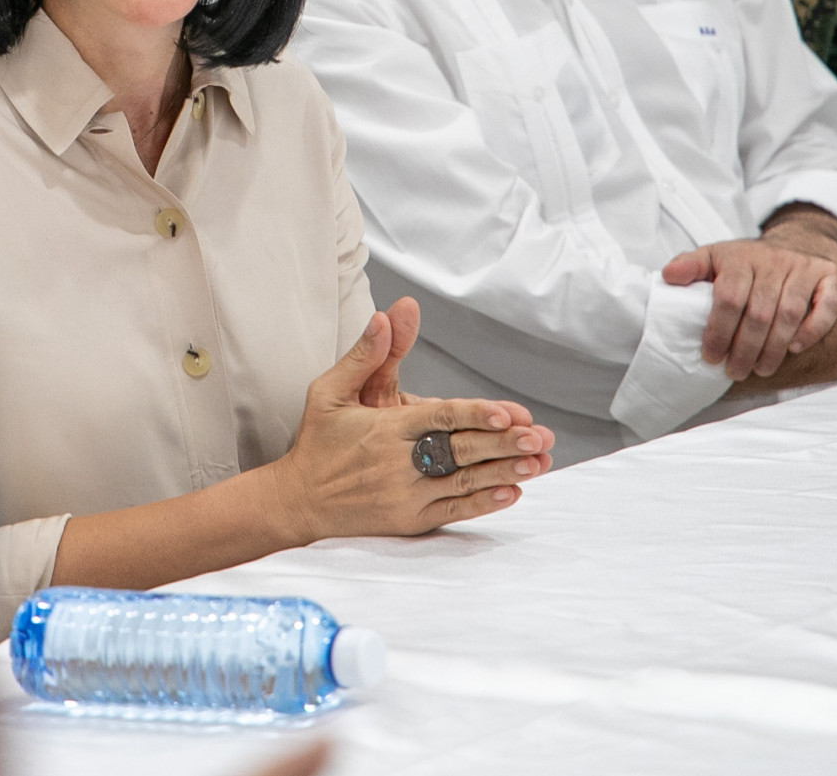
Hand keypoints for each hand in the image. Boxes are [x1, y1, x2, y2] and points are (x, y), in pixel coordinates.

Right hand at [268, 311, 554, 545]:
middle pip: (459, 452)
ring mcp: (405, 496)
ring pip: (463, 483)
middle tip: (540, 436)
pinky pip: (453, 511)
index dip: (476, 416)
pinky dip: (483, 503)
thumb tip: (384, 315)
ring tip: (538, 463)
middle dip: (503, 444)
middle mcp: (397, 464)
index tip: (509, 413)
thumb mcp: (329, 391)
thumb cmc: (317, 441)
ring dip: (504, 472)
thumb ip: (365, 356)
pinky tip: (511, 493)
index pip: (439, 419)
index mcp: (383, 429)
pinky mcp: (408, 520)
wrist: (296, 502)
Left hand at [662, 236, 836, 380]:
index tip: (711, 356)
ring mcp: (804, 267)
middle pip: (759, 312)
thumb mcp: (715, 257)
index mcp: (741, 256)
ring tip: (760, 369)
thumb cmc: (749, 262)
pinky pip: (828, 305)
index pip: (729, 297)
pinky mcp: (831, 276)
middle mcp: (774, 260)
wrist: (797, 242)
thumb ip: (691, 267)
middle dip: (745, 348)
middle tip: (735, 372)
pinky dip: (813, 329)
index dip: (719, 331)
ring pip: (790, 313)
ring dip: (774, 347)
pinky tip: (795, 348)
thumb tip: (668, 276)